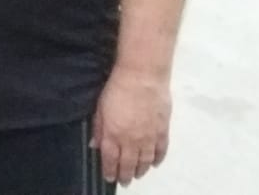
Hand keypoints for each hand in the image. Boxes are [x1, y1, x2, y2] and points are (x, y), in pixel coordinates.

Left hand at [92, 68, 171, 184]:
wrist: (142, 77)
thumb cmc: (117, 89)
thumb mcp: (100, 108)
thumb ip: (99, 128)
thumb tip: (95, 146)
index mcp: (114, 135)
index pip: (111, 160)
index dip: (110, 171)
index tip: (110, 177)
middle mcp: (131, 141)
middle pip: (129, 164)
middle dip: (126, 175)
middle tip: (125, 181)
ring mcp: (149, 137)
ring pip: (145, 161)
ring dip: (141, 170)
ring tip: (138, 175)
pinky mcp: (163, 131)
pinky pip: (161, 151)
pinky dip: (158, 159)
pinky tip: (154, 163)